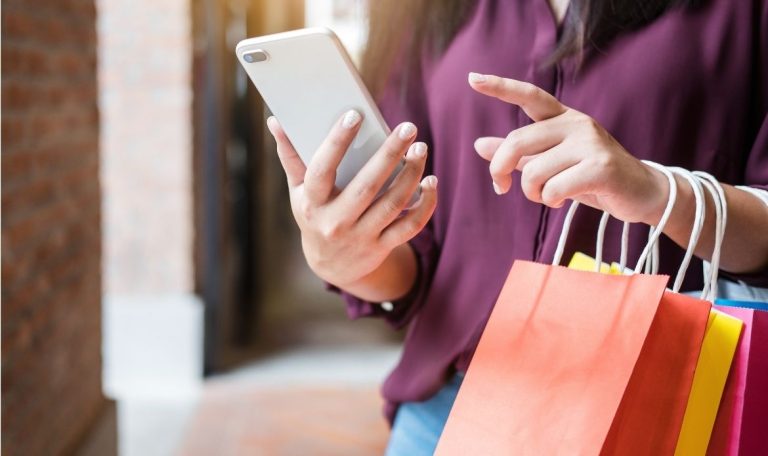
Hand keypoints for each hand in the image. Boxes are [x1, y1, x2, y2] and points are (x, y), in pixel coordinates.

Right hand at [266, 110, 437, 288]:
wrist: (332, 266)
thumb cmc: (315, 215)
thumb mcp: (298, 191)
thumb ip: (290, 156)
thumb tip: (275, 120)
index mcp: (312, 203)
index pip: (322, 170)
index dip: (337, 142)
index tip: (354, 114)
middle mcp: (336, 222)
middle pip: (367, 186)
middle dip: (389, 155)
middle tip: (408, 128)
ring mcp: (361, 236)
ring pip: (392, 204)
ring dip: (411, 175)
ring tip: (421, 148)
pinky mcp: (382, 246)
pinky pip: (410, 226)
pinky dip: (425, 204)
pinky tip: (431, 182)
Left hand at [468, 73, 668, 224]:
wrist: (640, 193)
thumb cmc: (591, 177)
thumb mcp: (551, 163)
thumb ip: (517, 154)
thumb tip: (478, 145)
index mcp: (563, 118)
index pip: (529, 96)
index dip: (500, 87)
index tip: (472, 78)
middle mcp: (576, 124)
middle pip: (516, 142)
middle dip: (500, 169)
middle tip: (501, 187)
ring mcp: (590, 143)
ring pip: (533, 172)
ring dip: (531, 193)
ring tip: (547, 197)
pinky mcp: (601, 167)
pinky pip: (553, 188)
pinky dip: (550, 201)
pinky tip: (562, 201)